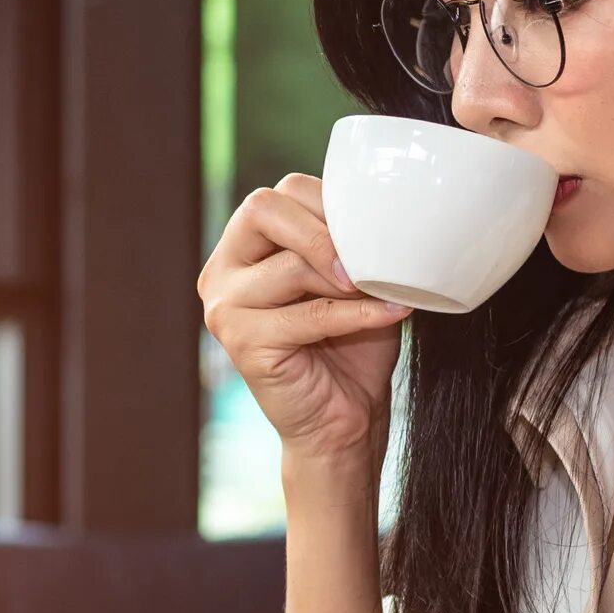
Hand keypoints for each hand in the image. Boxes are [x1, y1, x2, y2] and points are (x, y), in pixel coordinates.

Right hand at [199, 175, 408, 467]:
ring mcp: (224, 308)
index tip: (369, 233)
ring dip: (345, 279)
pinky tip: (392, 313)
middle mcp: (222, 272)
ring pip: (289, 265)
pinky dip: (357, 313)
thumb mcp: (351, 279)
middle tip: (364, 263)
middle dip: (324, 231)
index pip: (279, 194)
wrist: (344, 418)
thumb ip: (348, 242)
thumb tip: (380, 212)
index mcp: (243, 248)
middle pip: (263, 210)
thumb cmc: (351, 345)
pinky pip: (308, 314)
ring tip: (379, 293)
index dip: (329, 204)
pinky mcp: (242, 343)